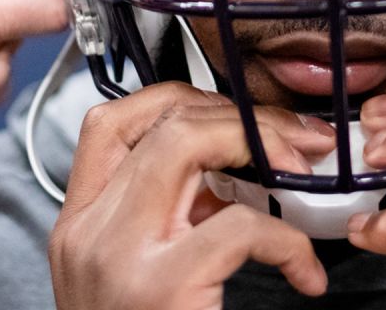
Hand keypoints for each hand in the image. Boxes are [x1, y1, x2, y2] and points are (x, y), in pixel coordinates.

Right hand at [48, 83, 335, 309]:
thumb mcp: (137, 275)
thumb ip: (171, 219)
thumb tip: (234, 172)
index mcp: (78, 225)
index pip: (107, 122)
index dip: (174, 98)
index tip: (229, 112)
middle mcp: (86, 232)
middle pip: (158, 121)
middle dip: (238, 114)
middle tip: (294, 137)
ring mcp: (118, 256)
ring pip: (187, 144)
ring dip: (263, 145)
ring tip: (306, 170)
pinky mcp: (159, 286)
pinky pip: (241, 225)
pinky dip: (290, 241)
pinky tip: (306, 274)